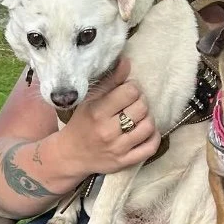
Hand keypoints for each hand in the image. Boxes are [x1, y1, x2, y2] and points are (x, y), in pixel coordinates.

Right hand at [55, 57, 160, 175]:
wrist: (70, 155)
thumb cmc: (81, 123)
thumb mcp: (90, 100)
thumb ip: (110, 81)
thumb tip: (126, 61)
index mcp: (97, 111)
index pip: (130, 91)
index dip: (133, 88)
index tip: (128, 91)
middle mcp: (107, 130)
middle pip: (142, 107)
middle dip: (141, 101)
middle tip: (133, 103)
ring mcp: (117, 148)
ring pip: (149, 126)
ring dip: (148, 118)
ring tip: (139, 117)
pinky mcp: (124, 162)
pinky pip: (150, 147)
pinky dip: (153, 137)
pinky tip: (145, 131)